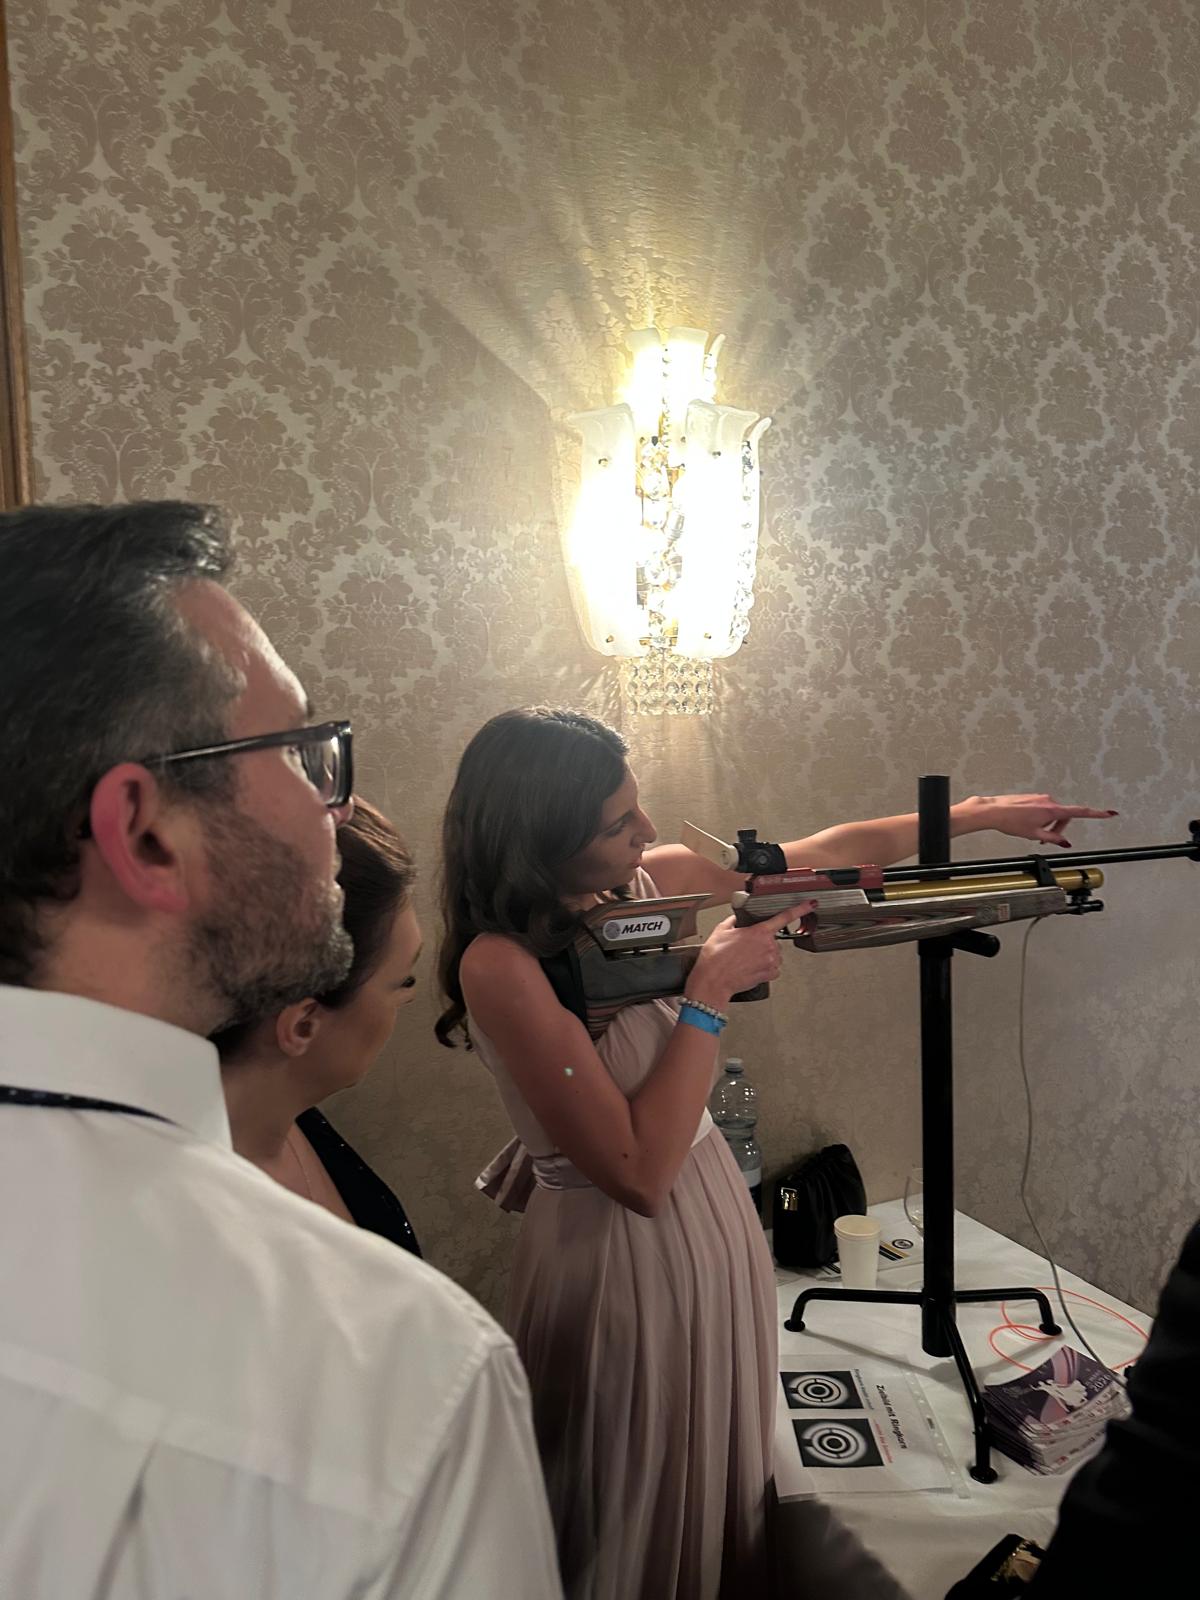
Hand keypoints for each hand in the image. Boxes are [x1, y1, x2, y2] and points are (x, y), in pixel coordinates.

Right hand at [686, 905, 812, 1006]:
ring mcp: (771, 961)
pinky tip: (751, 968)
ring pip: (774, 954)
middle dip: (762, 941)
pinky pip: (773, 968)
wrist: (713, 980)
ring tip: (745, 959)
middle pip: (774, 939)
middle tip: (745, 947)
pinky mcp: (770, 975)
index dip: (800, 909)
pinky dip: (765, 968)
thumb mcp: (721, 930)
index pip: (785, 917)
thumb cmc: (715, 957)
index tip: (810, 905)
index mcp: (759, 931)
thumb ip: (734, 921)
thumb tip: (737, 919)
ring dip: (764, 955)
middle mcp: (769, 946)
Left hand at [953, 793, 1117, 848]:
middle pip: (1064, 817)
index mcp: (1052, 809)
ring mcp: (1040, 798)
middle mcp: (1048, 800)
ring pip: (1052, 814)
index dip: (1097, 814)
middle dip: (1057, 830)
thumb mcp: (1034, 835)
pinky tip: (1027, 824)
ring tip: (1032, 832)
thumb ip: (1053, 839)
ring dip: (1047, 825)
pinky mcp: (1033, 797)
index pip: (1080, 812)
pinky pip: (1043, 810)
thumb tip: (1065, 842)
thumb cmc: (1010, 821)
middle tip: (1045, 840)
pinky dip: (1040, 819)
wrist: (993, 811)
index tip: (1110, 813)